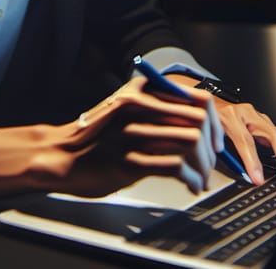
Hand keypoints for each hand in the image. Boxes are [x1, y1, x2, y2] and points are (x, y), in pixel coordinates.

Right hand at [51, 77, 223, 196]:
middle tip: (212, 162)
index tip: (215, 140)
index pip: (195, 97)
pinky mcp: (129, 161)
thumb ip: (154, 107)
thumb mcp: (123, 107)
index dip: (214, 122)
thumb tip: (198, 124)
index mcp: (140, 90)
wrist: (60, 155)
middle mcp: (138, 106)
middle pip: (198, 119)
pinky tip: (190, 185)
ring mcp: (133, 133)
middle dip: (212, 146)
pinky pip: (175, 166)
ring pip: (191, 141)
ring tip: (201, 178)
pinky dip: (191, 178)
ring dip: (204, 165)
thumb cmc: (95, 135)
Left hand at [167, 75, 275, 187]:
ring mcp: (262, 119)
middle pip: (274, 135)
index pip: (245, 140)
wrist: (209, 102)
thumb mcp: (206, 135)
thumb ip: (215, 153)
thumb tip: (221, 176)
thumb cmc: (208, 121)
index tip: (258, 179)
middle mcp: (249, 115)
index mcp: (230, 117)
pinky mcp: (271, 124)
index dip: (252, 161)